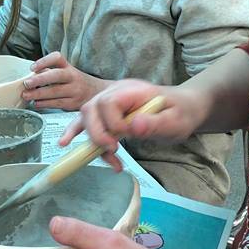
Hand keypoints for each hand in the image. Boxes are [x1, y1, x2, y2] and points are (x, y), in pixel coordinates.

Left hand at [21, 52, 107, 110]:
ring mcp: (74, 91)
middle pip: (56, 75)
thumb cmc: (76, 82)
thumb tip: (31, 77)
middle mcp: (72, 77)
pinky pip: (57, 103)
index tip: (33, 67)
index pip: (57, 58)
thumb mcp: (67, 72)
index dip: (44, 61)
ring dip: (38, 94)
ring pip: (55, 92)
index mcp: (69, 67)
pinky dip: (45, 104)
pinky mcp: (73, 104)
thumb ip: (51, 73)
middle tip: (27, 83)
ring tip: (27, 95)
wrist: (97, 93)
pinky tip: (36, 103)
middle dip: (40, 79)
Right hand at [61, 80, 204, 170]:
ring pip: (86, 117)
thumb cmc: (181, 113)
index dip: (113, 124)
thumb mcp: (175, 121)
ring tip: (111, 159)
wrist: (183, 109)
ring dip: (92, 140)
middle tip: (114, 150)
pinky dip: (75, 132)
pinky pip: (86, 122)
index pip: (108, 103)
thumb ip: (155, 123)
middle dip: (97, 134)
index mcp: (132, 90)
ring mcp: (109, 103)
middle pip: (91, 109)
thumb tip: (133, 126)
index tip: (127, 138)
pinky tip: (65, 143)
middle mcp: (116, 93)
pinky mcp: (108, 115)